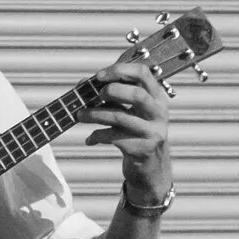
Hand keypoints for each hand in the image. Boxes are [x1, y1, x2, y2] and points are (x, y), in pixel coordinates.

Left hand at [86, 58, 174, 207]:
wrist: (151, 168)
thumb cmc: (136, 134)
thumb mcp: (132, 112)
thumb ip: (114, 98)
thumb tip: (83, 85)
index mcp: (157, 97)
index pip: (143, 73)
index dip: (119, 70)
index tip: (98, 76)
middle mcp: (158, 112)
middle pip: (136, 94)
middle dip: (111, 91)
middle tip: (95, 95)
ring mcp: (152, 132)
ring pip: (120, 117)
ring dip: (95, 114)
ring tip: (80, 115)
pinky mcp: (142, 149)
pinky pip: (114, 138)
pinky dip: (97, 136)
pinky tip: (90, 139)